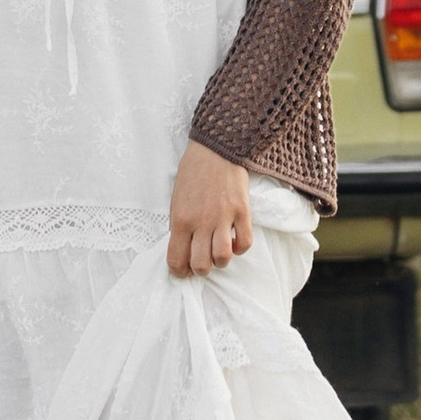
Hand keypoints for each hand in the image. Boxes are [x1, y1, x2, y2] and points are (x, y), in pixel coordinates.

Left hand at [166, 141, 251, 279]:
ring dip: (221, 262)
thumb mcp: (176, 199)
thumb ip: (179, 224)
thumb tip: (183, 246)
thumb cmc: (193, 171)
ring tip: (219, 253)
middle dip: (201, 270)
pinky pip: (245, 243)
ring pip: (223, 258)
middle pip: (201, 265)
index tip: (183, 271)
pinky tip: (235, 240)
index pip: (176, 260)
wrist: (216, 148)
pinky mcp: (242, 211)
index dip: (179, 271)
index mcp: (180, 219)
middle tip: (202, 262)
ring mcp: (223, 218)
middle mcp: (200, 222)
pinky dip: (240, 248)